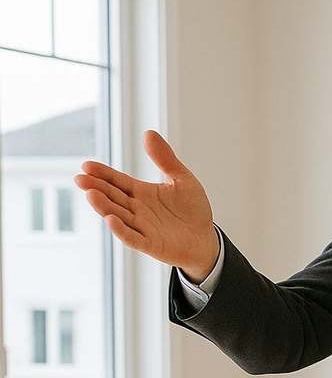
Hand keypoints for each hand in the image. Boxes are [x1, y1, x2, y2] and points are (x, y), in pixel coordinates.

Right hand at [74, 129, 218, 281]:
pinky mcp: (150, 244)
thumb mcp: (182, 179)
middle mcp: (137, 209)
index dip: (103, 173)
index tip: (86, 165)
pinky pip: (133, 237)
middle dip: (96, 188)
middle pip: (113, 197)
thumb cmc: (192, 209)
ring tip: (91, 195)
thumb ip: (165, 159)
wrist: (205, 238)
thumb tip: (149, 132)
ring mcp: (142, 227)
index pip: (118, 181)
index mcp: (141, 192)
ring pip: (119, 215)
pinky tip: (111, 220)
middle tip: (80, 179)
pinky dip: (122, 230)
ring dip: (104, 206)